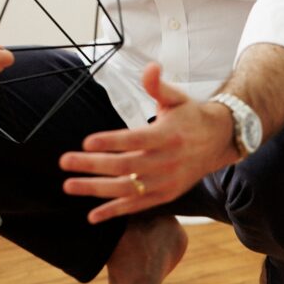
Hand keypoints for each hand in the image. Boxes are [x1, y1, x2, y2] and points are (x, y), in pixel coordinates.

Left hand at [59, 62, 237, 222]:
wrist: (219, 141)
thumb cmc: (190, 115)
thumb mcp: (176, 97)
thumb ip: (158, 85)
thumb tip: (150, 67)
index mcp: (166, 135)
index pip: (134, 140)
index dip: (110, 142)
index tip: (86, 142)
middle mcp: (166, 162)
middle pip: (125, 166)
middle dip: (92, 165)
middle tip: (64, 161)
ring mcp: (165, 182)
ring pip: (127, 190)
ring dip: (96, 189)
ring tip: (69, 185)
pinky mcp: (165, 195)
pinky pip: (137, 206)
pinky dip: (115, 212)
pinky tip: (92, 216)